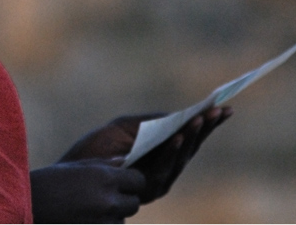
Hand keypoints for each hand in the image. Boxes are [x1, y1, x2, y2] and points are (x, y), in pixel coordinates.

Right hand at [30, 160, 144, 222]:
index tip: (123, 182)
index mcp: (103, 177)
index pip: (139, 180)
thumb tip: (125, 162)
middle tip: (104, 198)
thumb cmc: (46, 183)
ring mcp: (103, 222)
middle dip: (123, 200)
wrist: (24, 207)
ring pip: (122, 220)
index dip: (132, 181)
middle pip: (134, 203)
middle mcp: (107, 200)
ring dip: (112, 216)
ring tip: (88, 210)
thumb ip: (102, 164)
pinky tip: (83, 219)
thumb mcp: (72, 167)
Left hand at [58, 107, 232, 203]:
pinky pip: (161, 167)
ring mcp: (156, 181)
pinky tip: (177, 136)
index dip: (207, 124)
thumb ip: (149, 123)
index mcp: (161, 155)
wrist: (70, 174)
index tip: (224, 107)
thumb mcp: (123, 128)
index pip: (189, 138)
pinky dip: (170, 151)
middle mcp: (163, 170)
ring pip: (180, 158)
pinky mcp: (143, 188)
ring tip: (201, 118)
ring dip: (191, 137)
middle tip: (220, 109)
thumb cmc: (96, 150)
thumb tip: (176, 116)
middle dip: (206, 128)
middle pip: (191, 147)